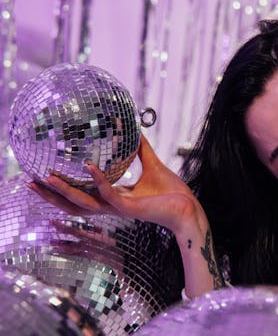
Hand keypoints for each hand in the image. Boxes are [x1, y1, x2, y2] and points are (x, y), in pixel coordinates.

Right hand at [28, 136, 222, 298]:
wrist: (189, 208)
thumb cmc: (172, 192)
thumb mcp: (151, 165)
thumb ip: (139, 148)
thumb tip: (132, 127)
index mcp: (112, 198)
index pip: (80, 196)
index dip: (60, 189)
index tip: (41, 177)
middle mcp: (111, 206)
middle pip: (72, 204)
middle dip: (50, 195)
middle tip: (30, 182)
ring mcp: (119, 209)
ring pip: (84, 203)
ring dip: (65, 191)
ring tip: (48, 177)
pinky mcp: (130, 209)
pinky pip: (109, 195)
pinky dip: (98, 181)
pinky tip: (89, 167)